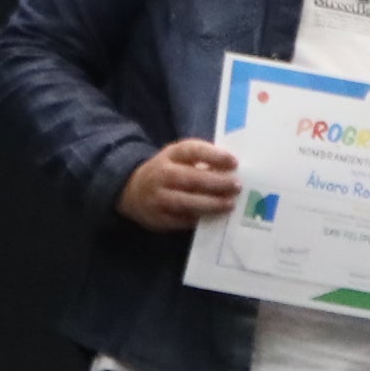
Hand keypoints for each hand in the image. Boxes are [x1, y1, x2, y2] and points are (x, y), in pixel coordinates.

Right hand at [117, 139, 240, 232]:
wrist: (133, 189)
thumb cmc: (169, 170)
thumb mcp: (180, 157)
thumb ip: (204, 159)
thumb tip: (234, 170)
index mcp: (171, 155)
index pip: (192, 150)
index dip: (213, 155)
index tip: (234, 162)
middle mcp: (162, 174)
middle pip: (190, 178)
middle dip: (216, 183)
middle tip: (237, 186)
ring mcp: (157, 197)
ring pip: (185, 202)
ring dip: (210, 204)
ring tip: (229, 204)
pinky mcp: (157, 218)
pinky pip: (180, 220)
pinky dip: (198, 219)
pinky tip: (214, 218)